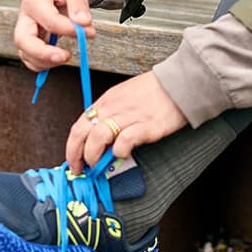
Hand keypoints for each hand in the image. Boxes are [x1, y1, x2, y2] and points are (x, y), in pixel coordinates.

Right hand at [14, 0, 96, 71]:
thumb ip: (78, 2)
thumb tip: (84, 23)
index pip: (47, 19)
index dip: (67, 29)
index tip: (88, 31)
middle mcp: (26, 15)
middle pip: (23, 40)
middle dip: (42, 53)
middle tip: (65, 56)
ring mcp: (28, 27)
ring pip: (25, 52)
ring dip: (44, 61)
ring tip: (66, 57)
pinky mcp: (35, 36)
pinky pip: (32, 56)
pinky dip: (44, 63)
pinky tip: (60, 58)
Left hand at [65, 71, 187, 172]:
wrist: (179, 83)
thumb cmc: (153, 90)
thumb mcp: (124, 96)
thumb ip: (110, 114)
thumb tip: (98, 137)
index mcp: (107, 100)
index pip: (79, 125)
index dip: (72, 147)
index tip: (74, 160)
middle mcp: (114, 107)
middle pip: (82, 132)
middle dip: (76, 154)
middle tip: (81, 168)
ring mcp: (130, 116)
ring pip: (98, 137)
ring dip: (93, 155)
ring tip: (98, 165)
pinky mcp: (147, 126)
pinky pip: (124, 140)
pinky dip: (119, 151)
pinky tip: (122, 154)